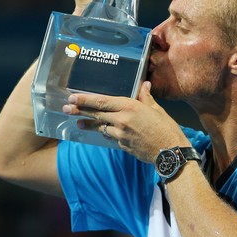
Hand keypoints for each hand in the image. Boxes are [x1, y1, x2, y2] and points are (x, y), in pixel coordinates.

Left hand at [62, 81, 187, 161]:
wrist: (170, 152)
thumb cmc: (166, 128)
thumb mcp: (156, 109)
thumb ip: (145, 96)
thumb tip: (144, 85)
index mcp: (129, 107)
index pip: (102, 102)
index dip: (85, 100)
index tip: (73, 98)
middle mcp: (121, 120)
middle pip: (96, 114)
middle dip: (80, 111)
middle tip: (66, 109)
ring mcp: (121, 135)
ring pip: (101, 127)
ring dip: (90, 125)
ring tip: (79, 123)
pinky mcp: (123, 146)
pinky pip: (111, 137)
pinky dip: (107, 133)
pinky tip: (102, 132)